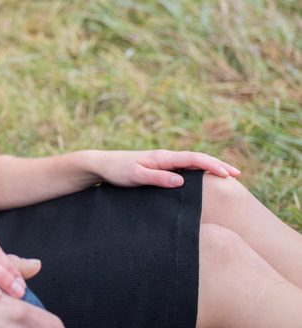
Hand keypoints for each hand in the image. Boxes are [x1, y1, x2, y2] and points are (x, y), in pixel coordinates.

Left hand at [93, 149, 240, 187]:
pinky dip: (198, 171)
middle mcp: (164, 157)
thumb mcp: (136, 176)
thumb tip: (182, 181)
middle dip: (217, 165)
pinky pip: (183, 168)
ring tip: (227, 175)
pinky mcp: (158, 167)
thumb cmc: (117, 171)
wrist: (101, 165)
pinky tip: (203, 179)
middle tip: (237, 175)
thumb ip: (157, 178)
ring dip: (210, 167)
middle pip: (197, 159)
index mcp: (162, 157)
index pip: (193, 159)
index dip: (211, 165)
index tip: (227, 174)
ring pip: (191, 163)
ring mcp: (162, 161)